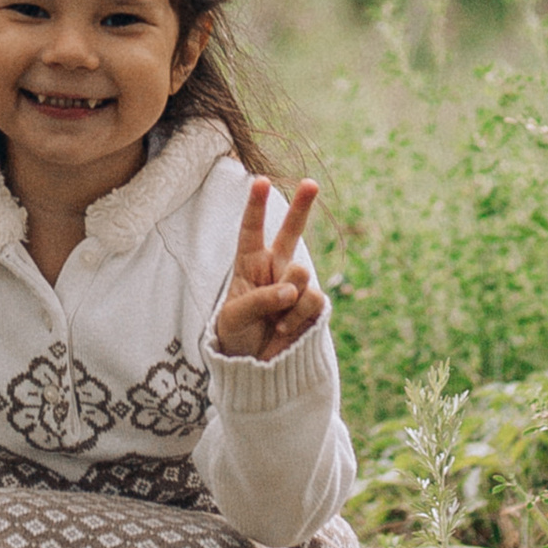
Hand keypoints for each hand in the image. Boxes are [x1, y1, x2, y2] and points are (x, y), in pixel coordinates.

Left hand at [213, 176, 326, 361]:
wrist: (255, 367)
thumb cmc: (236, 335)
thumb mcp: (235, 317)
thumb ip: (260, 299)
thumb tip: (293, 290)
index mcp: (249, 264)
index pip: (251, 231)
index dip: (255, 206)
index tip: (259, 180)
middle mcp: (275, 269)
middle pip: (290, 231)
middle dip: (302, 206)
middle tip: (311, 183)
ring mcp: (295, 286)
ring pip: (301, 273)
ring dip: (289, 297)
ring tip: (276, 321)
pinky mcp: (312, 306)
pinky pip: (311, 299)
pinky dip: (297, 316)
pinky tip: (284, 329)